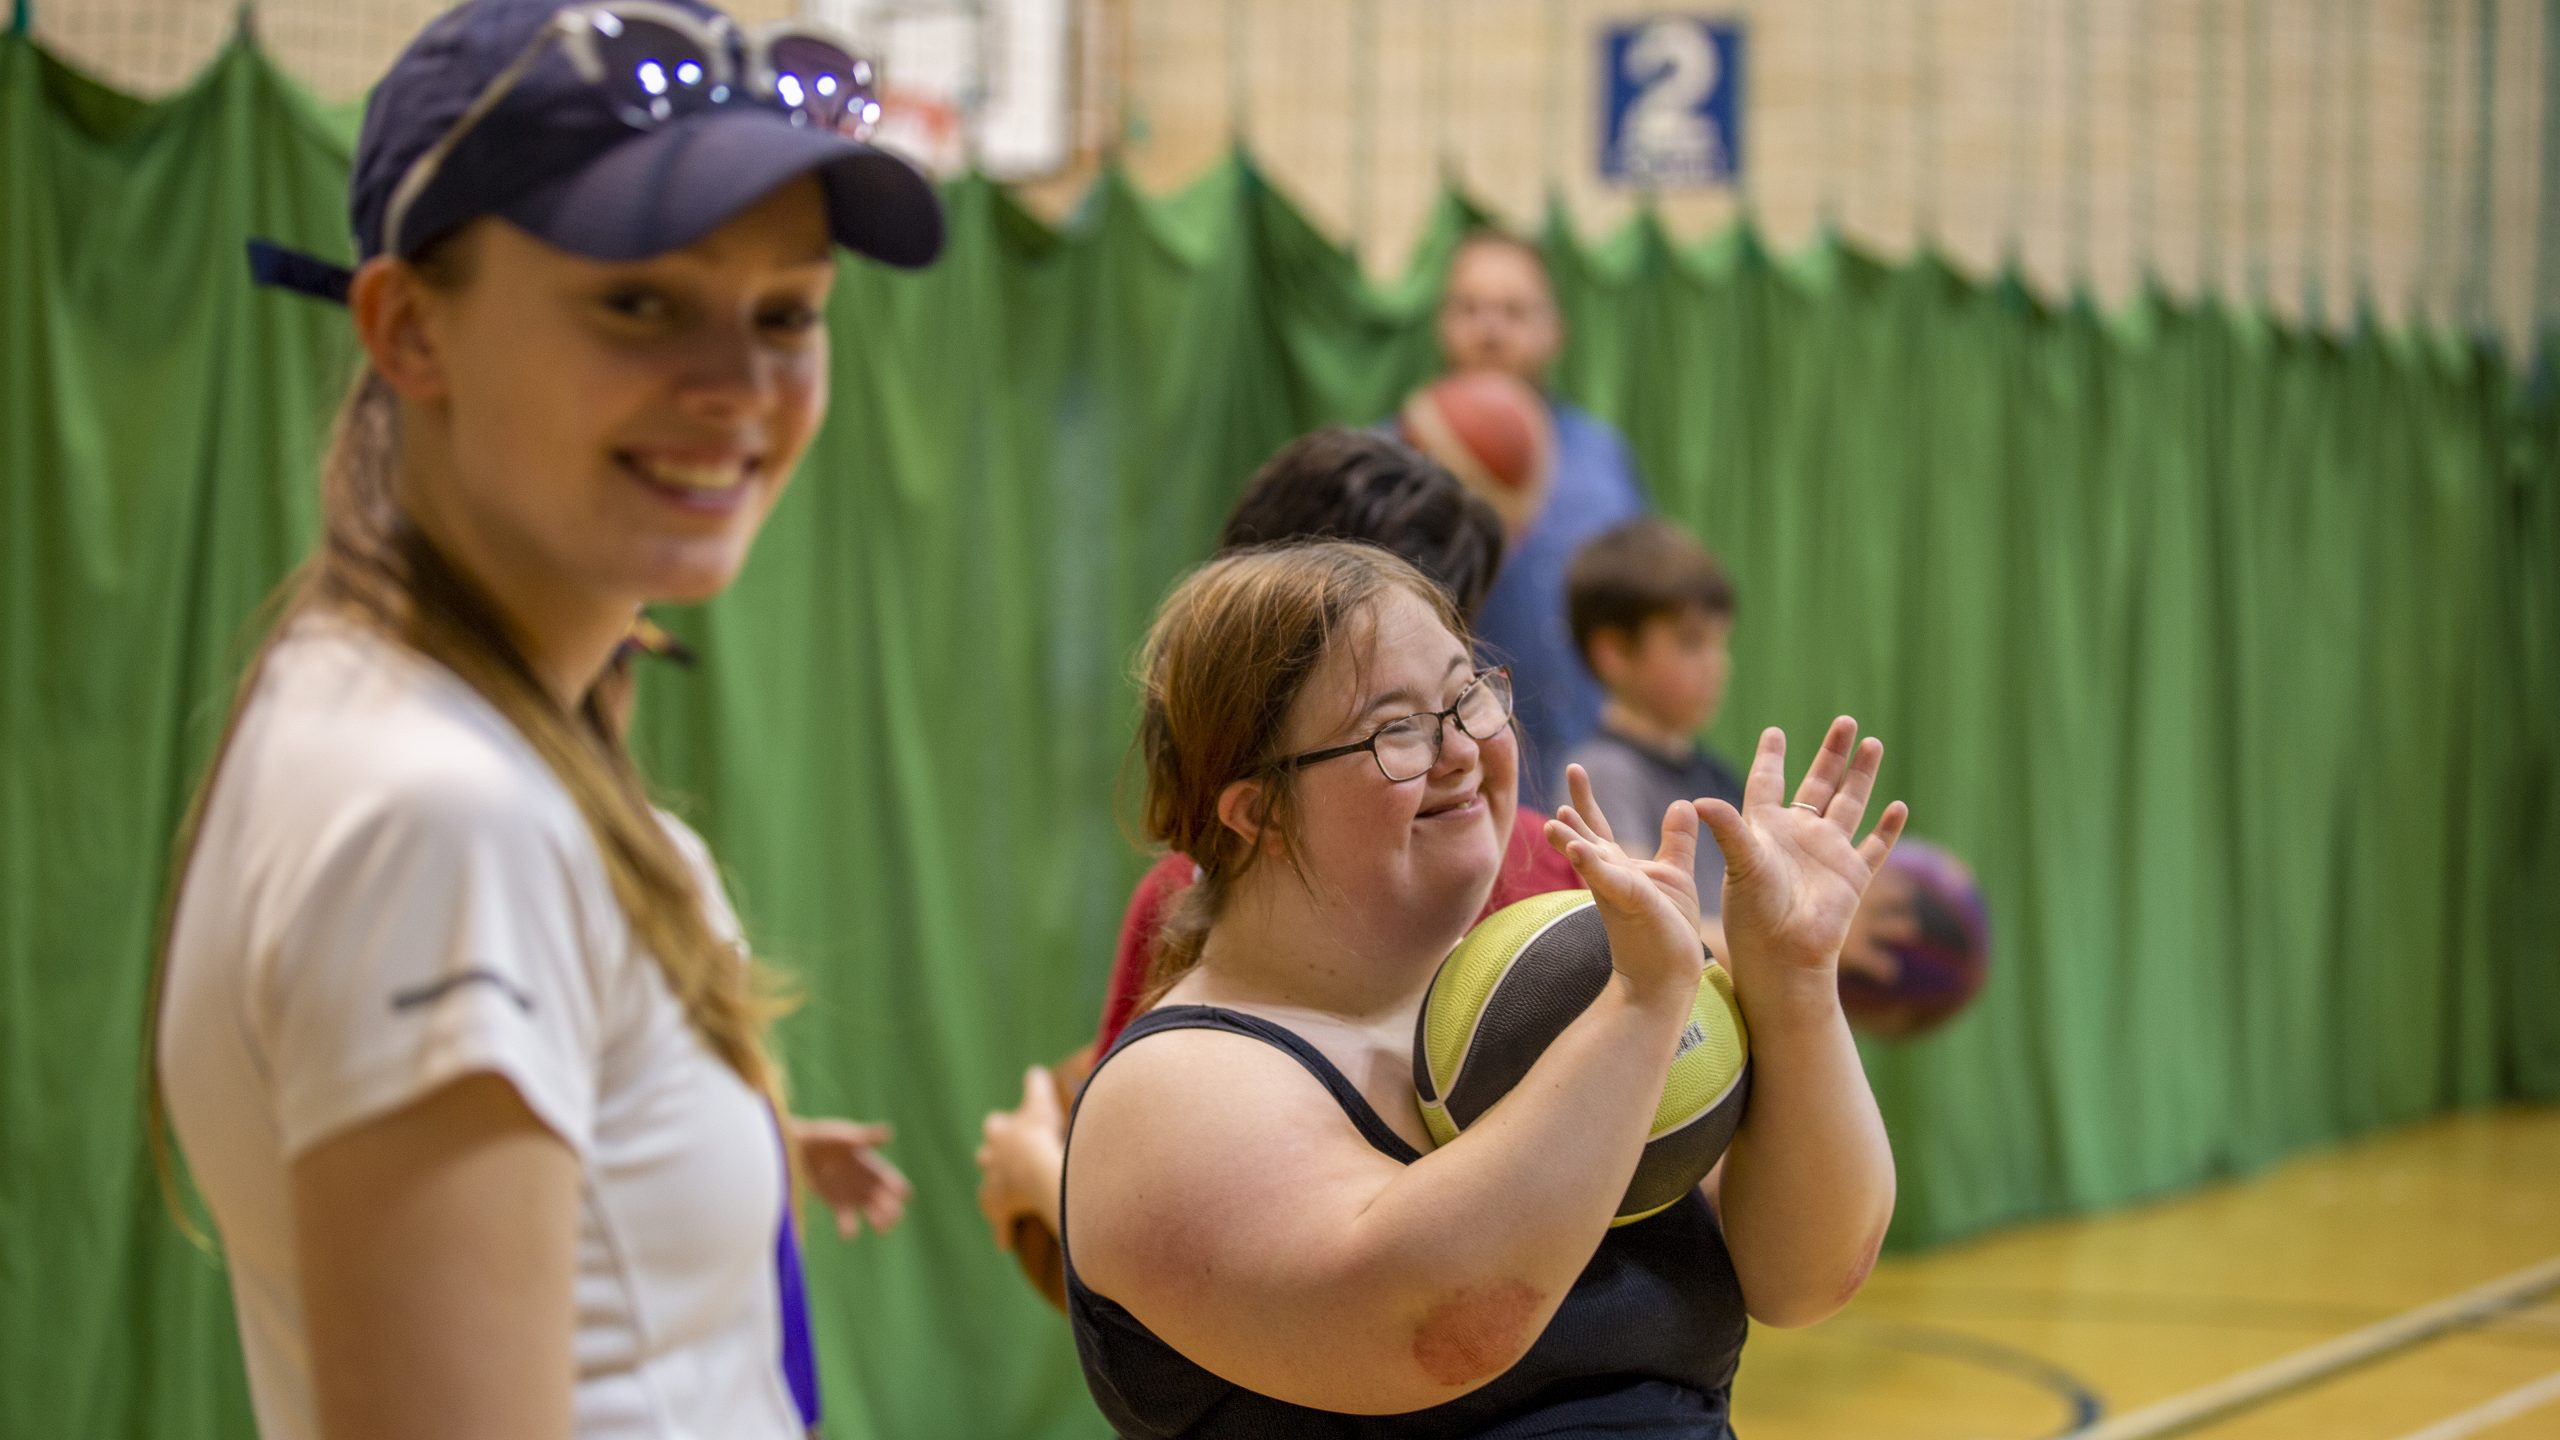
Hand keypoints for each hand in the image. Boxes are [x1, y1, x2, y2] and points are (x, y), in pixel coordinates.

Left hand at [794, 1117, 911, 1239]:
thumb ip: (866, 1138)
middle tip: (892, 1217)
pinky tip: (848, 1234)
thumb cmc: (824, 1138)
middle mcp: (867, 1183)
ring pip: (873, 1213)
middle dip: (892, 1210)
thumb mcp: (846, 1138)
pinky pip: (847, 1220)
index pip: (893, 1181)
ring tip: (881, 1228)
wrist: (797, 1149)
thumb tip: (889, 1132)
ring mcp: (853, 1195)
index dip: (898, 1189)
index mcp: (874, 1167)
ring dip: (879, 1221)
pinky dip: (849, 1228)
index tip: (901, 1195)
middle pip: (887, 1201)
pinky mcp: (837, 1204)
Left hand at [975, 1066, 1068, 1246]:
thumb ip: (1035, 1085)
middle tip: (1004, 1164)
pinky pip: (1000, 1224)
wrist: (1039, 1165)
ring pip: (988, 1192)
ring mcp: (995, 1186)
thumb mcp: (1040, 1102)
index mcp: (999, 1133)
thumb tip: (1033, 1070)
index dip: (1004, 1128)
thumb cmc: (1040, 1132)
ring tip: (999, 1201)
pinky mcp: (1002, 1210)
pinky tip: (1002, 1243)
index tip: (1009, 1129)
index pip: (996, 1126)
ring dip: (995, 1194)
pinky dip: (1002, 1232)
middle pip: (987, 1158)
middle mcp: (991, 1159)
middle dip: (994, 1160)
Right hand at [1544, 764, 1708, 1001]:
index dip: (1585, 799)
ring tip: (1553, 821)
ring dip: (1569, 839)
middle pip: (1587, 834)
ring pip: (1588, 858)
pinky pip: (1608, 881)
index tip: (1575, 768)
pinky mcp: (1629, 903)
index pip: (1598, 827)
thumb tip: (1684, 803)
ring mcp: (1616, 890)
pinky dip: (1590, 865)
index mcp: (1618, 867)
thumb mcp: (1675, 875)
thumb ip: (1676, 841)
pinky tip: (1577, 850)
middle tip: (1572, 768)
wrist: (1666, 978)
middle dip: (1577, 805)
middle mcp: (1610, 875)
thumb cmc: (1668, 930)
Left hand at [1694, 718, 1908, 981]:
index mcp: (1766, 828)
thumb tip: (1698, 801)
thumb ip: (1727, 831)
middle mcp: (1799, 834)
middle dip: (1832, 753)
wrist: (1785, 955)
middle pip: (1818, 782)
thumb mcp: (1739, 865)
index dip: (1772, 758)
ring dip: (1862, 775)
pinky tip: (1898, 806)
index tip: (1775, 732)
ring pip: (1850, 803)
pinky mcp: (1852, 875)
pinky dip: (1887, 828)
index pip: (1767, 782)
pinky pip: (1874, 846)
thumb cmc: (1754, 915)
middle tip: (1845, 721)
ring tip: (1873, 744)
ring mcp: (1828, 853)